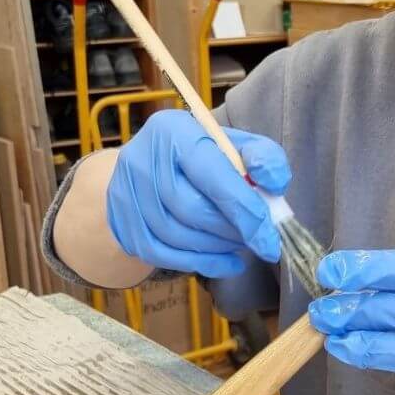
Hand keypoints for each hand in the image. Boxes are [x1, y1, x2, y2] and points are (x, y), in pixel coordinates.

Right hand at [106, 109, 289, 278]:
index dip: (244, 210)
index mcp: (174, 130)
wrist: (155, 163)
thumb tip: (274, 184)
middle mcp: (142, 158)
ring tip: (240, 243)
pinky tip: (225, 262)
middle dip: (231, 231)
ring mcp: (125, 191)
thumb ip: (264, 157)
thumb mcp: (238, 144)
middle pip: (190, 208)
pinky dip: (199, 264)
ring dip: (217, 247)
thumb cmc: (206, 154)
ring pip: (175, 235)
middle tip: (257, 238)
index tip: (270, 240)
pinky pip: (160, 255)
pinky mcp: (120, 221)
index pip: (211, 174)